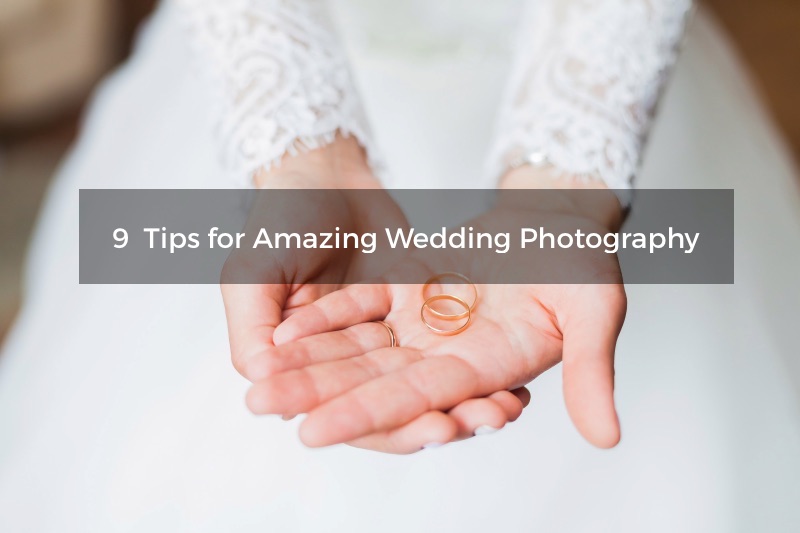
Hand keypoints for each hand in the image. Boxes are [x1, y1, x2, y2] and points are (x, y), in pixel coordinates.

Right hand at [222, 138, 533, 451]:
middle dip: (440, 422)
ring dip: (466, 403)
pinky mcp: (421, 319)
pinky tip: (513, 382)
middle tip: (482, 422)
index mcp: (305, 368)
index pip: (350, 412)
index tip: (434, 429)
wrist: (326, 175)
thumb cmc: (280, 220)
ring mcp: (388, 343)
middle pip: (399, 409)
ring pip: (428, 388)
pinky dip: (480, 372)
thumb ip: (252, 329)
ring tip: (504, 408)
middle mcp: (349, 365)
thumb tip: (260, 385)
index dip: (392, 428)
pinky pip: (451, 352)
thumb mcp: (253, 271)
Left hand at [246, 180, 626, 449]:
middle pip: (373, 380)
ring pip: (358, 348)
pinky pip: (361, 304)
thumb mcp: (595, 309)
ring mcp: (425, 323)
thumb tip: (608, 440)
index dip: (366, 415)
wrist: (556, 217)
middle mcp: (448, 354)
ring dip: (307, 363)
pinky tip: (282, 332)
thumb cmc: (582, 259)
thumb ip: (591, 370)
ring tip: (257, 381)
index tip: (311, 432)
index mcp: (487, 366)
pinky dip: (325, 317)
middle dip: (315, 395)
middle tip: (258, 407)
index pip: (417, 397)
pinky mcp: (409, 288)